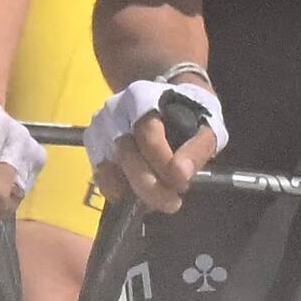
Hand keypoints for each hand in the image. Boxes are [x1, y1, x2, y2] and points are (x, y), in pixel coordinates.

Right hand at [84, 73, 218, 214]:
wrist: (165, 98)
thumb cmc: (189, 111)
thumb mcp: (206, 123)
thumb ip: (198, 147)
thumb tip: (181, 175)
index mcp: (143, 97)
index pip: (148, 136)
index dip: (164, 163)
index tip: (182, 184)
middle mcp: (114, 111)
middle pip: (126, 156)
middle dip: (150, 187)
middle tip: (173, 203)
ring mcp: (100, 129)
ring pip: (110, 169)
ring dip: (134, 191)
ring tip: (159, 200)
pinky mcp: (93, 146)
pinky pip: (101, 175)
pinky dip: (119, 190)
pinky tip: (139, 195)